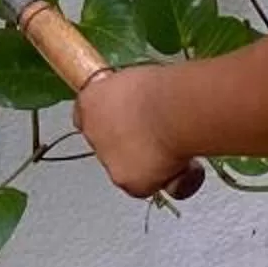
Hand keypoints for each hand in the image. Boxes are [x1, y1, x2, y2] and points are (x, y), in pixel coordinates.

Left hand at [75, 66, 195, 199]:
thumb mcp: (138, 81)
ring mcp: (107, 160)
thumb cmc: (162, 87)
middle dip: (128, 143)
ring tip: (174, 153)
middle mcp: (92, 132)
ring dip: (145, 163)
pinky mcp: (127, 182)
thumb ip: (130, 95)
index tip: (125, 119)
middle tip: (155, 137)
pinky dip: (162, 180)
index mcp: (90, 101)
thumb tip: (141, 102)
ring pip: (125, 167)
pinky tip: (181, 168)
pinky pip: (144, 186)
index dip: (108, 120)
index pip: (86, 115)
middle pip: (107, 143)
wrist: (173, 111)